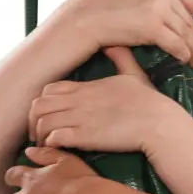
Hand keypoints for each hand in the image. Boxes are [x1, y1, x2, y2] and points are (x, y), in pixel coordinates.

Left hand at [29, 48, 174, 153]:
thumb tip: (115, 44)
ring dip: (40, 135)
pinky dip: (51, 144)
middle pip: (38, 105)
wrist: (158, 122)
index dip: (44, 103)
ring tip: (47, 145)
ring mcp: (80, 118)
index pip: (48, 90)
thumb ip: (121, 58)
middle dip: (34, 121)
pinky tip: (59, 149)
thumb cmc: (149, 101)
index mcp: (86, 87)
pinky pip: (54, 137)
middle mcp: (78, 100)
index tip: (50, 116)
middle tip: (41, 134)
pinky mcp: (85, 136)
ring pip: (42, 122)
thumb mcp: (133, 74)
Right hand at [67, 0, 192, 65]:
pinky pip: (176, 44)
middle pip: (189, 20)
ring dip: (192, 49)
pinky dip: (183, 54)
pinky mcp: (153, 28)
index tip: (189, 31)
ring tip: (191, 60)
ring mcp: (159, 10)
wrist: (87, 15)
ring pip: (185, 33)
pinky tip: (183, 60)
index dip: (190, 19)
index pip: (189, 1)